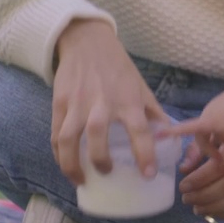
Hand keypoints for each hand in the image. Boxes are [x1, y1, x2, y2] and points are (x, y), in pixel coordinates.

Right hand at [52, 19, 166, 184]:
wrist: (88, 43)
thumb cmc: (119, 69)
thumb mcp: (142, 88)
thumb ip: (153, 112)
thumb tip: (168, 136)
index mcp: (129, 101)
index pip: (140, 131)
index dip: (145, 155)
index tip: (147, 174)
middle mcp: (102, 103)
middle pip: (97, 137)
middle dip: (100, 161)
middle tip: (107, 173)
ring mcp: (78, 104)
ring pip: (68, 139)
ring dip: (71, 164)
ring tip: (80, 179)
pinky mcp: (59, 103)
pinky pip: (56, 133)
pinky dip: (58, 153)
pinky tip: (65, 163)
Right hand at [163, 85, 223, 168]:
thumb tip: (217, 170)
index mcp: (207, 121)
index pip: (185, 128)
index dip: (170, 133)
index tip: (156, 135)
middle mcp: (208, 112)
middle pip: (201, 135)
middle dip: (209, 149)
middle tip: (220, 159)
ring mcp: (216, 105)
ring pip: (211, 128)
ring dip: (217, 140)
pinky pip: (219, 119)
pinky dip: (223, 130)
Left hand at [177, 120, 223, 218]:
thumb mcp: (220, 128)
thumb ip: (201, 147)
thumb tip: (184, 169)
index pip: (221, 166)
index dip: (200, 179)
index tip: (183, 186)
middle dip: (205, 195)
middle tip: (187, 199)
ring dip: (216, 207)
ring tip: (197, 208)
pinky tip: (215, 212)